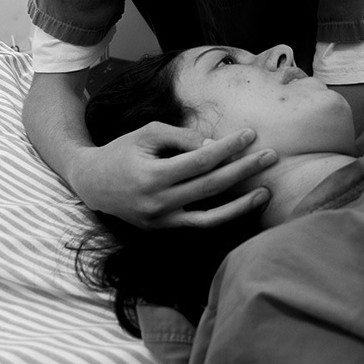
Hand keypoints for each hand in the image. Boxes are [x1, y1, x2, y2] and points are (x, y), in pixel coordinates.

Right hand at [72, 122, 276, 228]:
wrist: (93, 183)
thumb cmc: (123, 151)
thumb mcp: (148, 134)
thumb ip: (182, 139)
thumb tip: (217, 146)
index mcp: (152, 176)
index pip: (200, 160)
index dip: (228, 147)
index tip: (250, 134)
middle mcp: (158, 203)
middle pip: (211, 186)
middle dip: (243, 170)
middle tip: (270, 156)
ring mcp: (161, 221)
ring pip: (210, 215)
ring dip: (242, 204)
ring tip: (266, 191)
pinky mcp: (164, 229)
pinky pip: (200, 225)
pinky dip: (223, 216)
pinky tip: (243, 205)